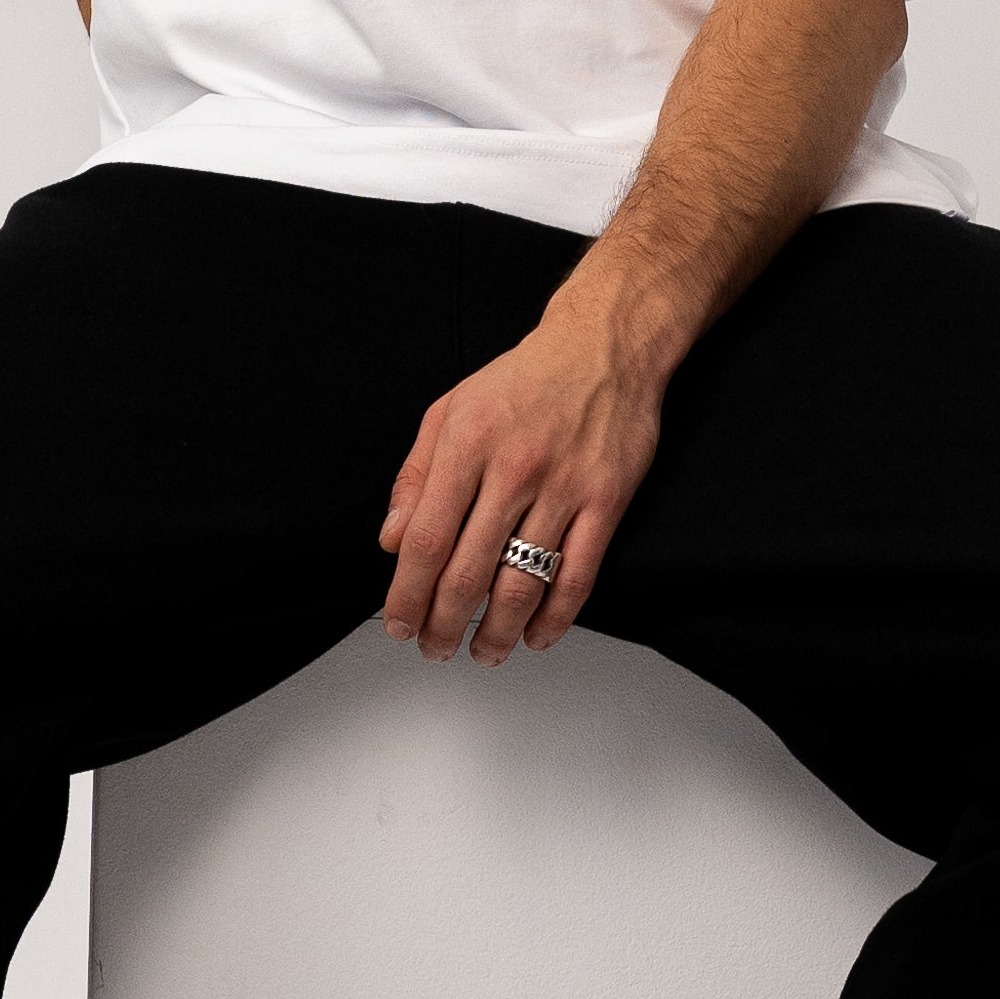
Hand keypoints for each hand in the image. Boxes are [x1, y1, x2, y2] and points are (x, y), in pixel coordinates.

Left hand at [379, 279, 670, 660]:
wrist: (604, 345)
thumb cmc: (524, 379)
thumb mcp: (450, 409)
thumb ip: (416, 475)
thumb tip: (392, 540)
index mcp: (466, 445)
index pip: (425, 540)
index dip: (407, 595)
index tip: (399, 624)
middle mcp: (513, 469)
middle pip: (468, 572)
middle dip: (443, 624)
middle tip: (434, 648)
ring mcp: (563, 488)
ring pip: (522, 584)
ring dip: (497, 633)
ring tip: (482, 653)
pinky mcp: (607, 501)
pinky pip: (578, 576)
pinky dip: (555, 618)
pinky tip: (536, 636)